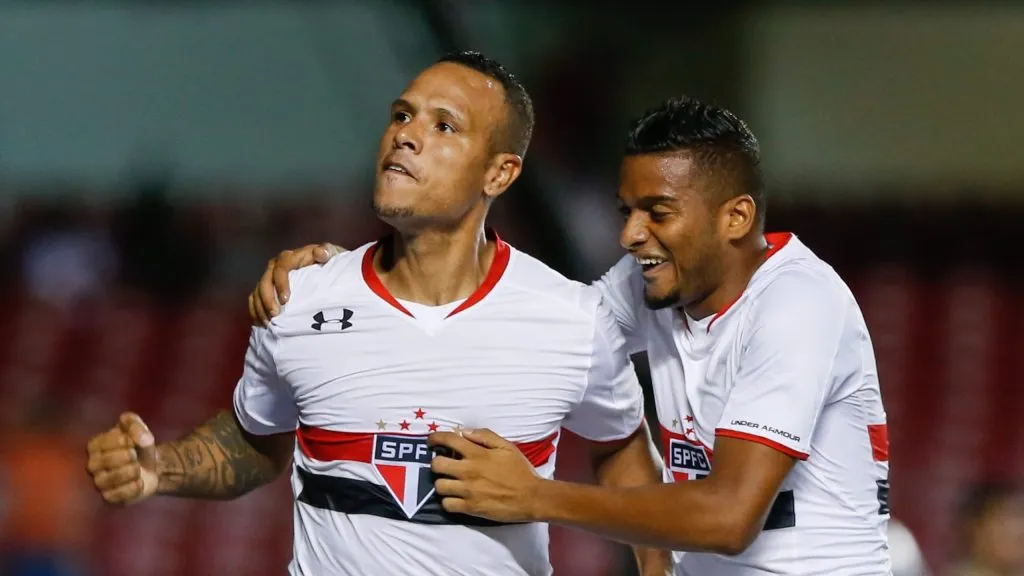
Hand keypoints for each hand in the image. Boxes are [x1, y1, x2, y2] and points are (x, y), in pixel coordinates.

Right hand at [85, 412, 158, 505]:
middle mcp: (92, 465)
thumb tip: (141, 438)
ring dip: (132, 471)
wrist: (151, 467)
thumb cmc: (138, 445)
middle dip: (129, 456)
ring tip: (137, 468)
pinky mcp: (109, 498)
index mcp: (94, 445)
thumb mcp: (136, 427)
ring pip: (113, 478)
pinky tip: (139, 481)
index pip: (106, 442)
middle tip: (135, 456)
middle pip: (108, 460)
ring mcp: (99, 483)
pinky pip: (119, 494)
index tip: (133, 442)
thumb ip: (134, 424)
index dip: (126, 440)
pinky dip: (134, 487)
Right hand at [249, 243, 345, 325]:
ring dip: (260, 309)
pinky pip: (254, 300)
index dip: (280, 284)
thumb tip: (321, 252)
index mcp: (290, 258)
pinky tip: (261, 324)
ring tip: (268, 324)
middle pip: (265, 282)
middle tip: (275, 316)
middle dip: (267, 300)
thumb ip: (327, 251)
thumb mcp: (330, 254)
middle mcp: (275, 266)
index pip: (280, 269)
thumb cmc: (328, 261)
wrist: (325, 267)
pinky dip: (255, 311)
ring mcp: (269, 278)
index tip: (285, 301)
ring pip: (257, 292)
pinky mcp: (266, 289)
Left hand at [428, 428, 542, 523]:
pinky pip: (447, 505)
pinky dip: (448, 501)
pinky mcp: (470, 507)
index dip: (435, 438)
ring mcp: (468, 490)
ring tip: (450, 482)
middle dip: (437, 462)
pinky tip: (455, 497)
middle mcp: (469, 471)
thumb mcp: (506, 447)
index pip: (448, 440)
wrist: (531, 497)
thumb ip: (484, 436)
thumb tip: (464, 432)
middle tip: (444, 464)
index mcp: (477, 454)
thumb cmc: (520, 471)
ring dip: (442, 482)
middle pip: (436, 465)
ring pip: (439, 486)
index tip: (432, 441)